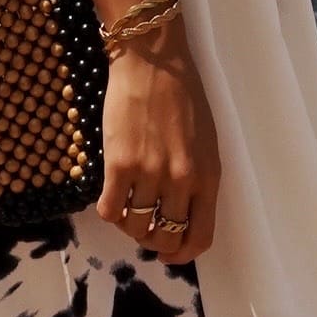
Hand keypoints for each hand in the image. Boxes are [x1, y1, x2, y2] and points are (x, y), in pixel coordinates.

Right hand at [96, 10, 220, 265]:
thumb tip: (180, 211)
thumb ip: (196, 178)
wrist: (153, 62)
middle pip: (166, 237)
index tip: (170, 253)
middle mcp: (181, 181)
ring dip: (130, 226)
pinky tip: (110, 196)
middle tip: (144, 230)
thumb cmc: (182, 96)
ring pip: (136, 228)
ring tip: (127, 209)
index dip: (183, 253)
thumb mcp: (204, 141)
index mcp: (208, 176)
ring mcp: (150, 174)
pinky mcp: (119, 164)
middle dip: (154, 242)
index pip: (200, 236)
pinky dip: (109, 211)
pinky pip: (110, 210)